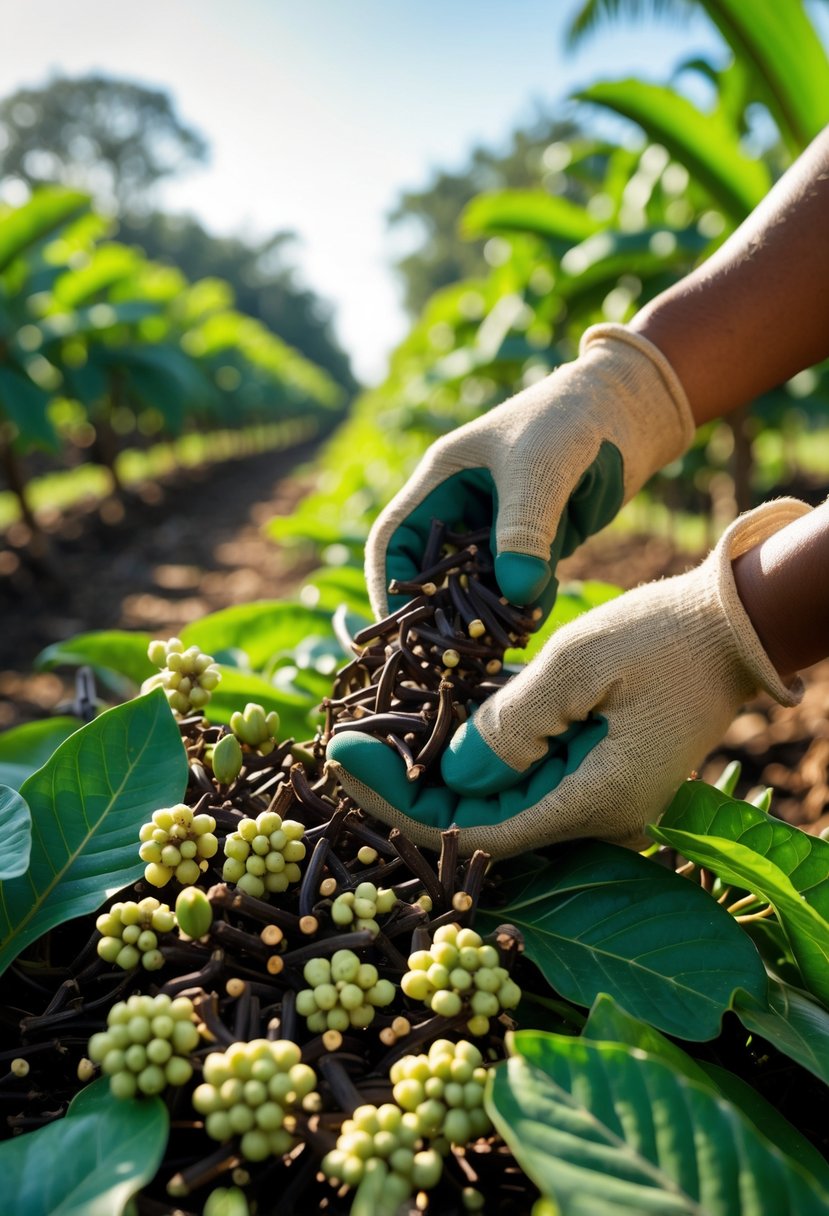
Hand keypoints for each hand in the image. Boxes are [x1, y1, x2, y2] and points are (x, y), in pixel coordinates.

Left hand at [328, 500, 807, 857]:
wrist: (732, 630)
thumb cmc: (663, 636)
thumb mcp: (580, 663)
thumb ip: (513, 722)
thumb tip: (454, 773)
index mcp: (595, 802)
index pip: (475, 833)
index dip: (399, 803)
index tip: (345, 757)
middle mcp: (595, 822)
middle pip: (477, 827)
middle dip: (403, 791)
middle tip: (344, 743)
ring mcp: (594, 805)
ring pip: (493, 810)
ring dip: (429, 781)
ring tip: (370, 740)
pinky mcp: (590, 780)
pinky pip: (517, 787)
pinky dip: (469, 767)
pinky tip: (424, 739)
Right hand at [365, 324, 694, 620]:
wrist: (631, 412)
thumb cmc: (572, 420)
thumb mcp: (541, 470)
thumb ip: (523, 531)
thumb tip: (515, 596)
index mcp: (443, 480)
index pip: (394, 539)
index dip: (389, 584)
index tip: (400, 627)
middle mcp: (463, 508)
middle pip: (433, 573)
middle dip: (440, 613)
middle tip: (450, 652)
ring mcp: (499, 530)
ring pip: (478, 588)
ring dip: (488, 616)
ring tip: (500, 642)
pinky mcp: (535, 546)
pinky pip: (519, 587)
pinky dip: (525, 606)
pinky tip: (535, 619)